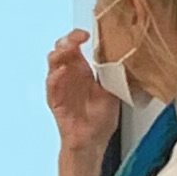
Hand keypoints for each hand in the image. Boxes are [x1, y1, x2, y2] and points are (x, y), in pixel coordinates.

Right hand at [45, 29, 119, 162]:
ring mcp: (61, 86)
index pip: (76, 46)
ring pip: (53, 63)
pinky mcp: (55, 100)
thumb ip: (113, 75)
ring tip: (67, 49)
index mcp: (83, 70)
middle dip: (67, 40)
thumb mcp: (112, 92)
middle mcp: (70, 75)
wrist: (93, 141)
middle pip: (62, 49)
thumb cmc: (100, 119)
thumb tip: (125, 57)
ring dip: (59, 54)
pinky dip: (55, 76)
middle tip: (77, 39)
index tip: (87, 34)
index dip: (78, 37)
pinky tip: (61, 71)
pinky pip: (51, 85)